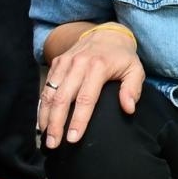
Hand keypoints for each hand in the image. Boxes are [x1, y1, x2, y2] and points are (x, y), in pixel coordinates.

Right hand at [37, 24, 144, 149]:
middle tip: (53, 144)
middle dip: (56, 123)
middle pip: (63, 98)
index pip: (86, 99)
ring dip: (46, 117)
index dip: (78, 120)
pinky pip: (46, 86)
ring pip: (50, 93)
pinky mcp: (56, 63)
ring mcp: (65, 63)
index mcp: (98, 67)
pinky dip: (42, 105)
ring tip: (45, 137)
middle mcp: (78, 64)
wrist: (107, 34)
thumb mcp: (135, 70)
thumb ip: (133, 89)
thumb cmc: (122, 57)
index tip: (73, 139)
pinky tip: (42, 120)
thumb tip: (128, 109)